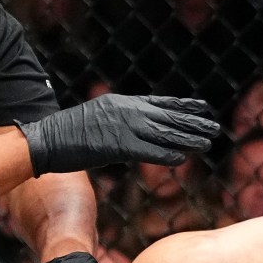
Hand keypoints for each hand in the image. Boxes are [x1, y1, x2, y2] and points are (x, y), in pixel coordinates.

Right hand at [21, 93, 218, 175]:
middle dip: (192, 123)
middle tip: (215, 128)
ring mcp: (122, 128)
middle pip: (167, 117)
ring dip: (186, 139)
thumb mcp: (100, 121)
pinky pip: (146, 151)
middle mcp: (127, 111)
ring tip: (208, 143)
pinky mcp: (116, 145)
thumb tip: (135, 134)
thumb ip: (121, 124)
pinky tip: (181, 159)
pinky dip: (164, 155)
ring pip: (162, 133)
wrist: (47, 139)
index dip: (184, 107)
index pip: (160, 103)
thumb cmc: (69, 134)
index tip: (203, 109)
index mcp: (123, 103)